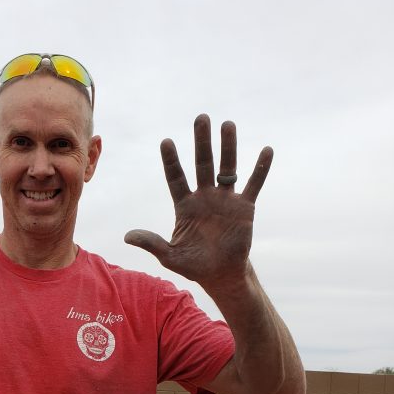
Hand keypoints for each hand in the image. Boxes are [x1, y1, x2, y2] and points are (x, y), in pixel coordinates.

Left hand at [124, 114, 271, 291]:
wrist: (221, 275)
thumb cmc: (194, 265)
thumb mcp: (169, 256)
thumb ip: (151, 243)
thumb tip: (127, 236)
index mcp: (185, 205)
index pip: (176, 177)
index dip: (171, 161)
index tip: (166, 141)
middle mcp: (205, 197)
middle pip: (202, 164)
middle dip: (201, 142)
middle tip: (200, 118)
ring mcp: (225, 200)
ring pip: (227, 167)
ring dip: (228, 147)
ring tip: (227, 124)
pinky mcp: (245, 207)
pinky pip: (253, 184)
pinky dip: (260, 169)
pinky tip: (266, 151)